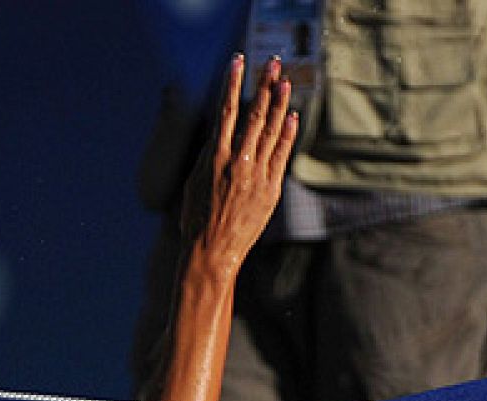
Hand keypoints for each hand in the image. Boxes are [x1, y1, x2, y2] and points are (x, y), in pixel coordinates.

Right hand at [180, 55, 296, 280]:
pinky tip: (292, 117)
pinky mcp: (270, 191)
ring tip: (285, 82)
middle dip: (264, 86)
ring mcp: (257, 176)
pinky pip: (281, 156)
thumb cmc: (196, 220)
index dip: (233, 83)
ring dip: (279, 104)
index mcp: (214, 158)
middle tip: (272, 63)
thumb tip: (220, 136)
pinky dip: (287, 135)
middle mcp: (238, 162)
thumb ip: (208, 157)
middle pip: (254, 115)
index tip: (238, 62)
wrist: (212, 253)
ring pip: (271, 132)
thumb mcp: (194, 184)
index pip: (226, 111)